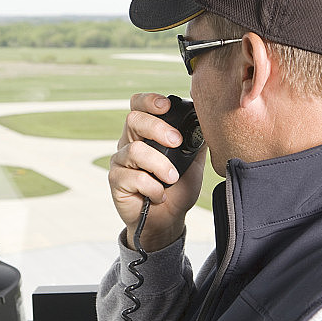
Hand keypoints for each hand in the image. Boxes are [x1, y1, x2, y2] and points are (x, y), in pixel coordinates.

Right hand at [109, 93, 206, 251]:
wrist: (168, 220)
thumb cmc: (178, 189)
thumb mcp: (194, 162)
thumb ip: (196, 140)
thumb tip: (205, 120)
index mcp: (146, 132)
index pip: (139, 106)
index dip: (149, 100)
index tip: (166, 106)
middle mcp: (129, 142)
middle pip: (133, 120)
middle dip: (157, 128)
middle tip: (176, 142)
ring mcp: (121, 161)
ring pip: (135, 150)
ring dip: (159, 164)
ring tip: (172, 178)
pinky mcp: (116, 181)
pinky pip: (133, 177)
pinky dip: (152, 187)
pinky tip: (160, 195)